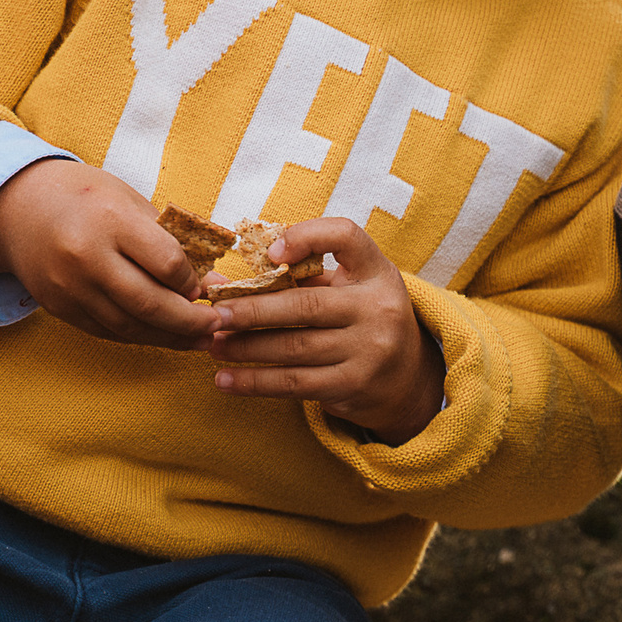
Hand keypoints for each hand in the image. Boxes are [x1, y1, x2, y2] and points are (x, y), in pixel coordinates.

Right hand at [0, 158, 220, 349]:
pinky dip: (138, 336)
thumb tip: (212, 282)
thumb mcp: (131, 202)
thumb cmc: (86, 197)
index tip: (207, 287)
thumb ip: (169, 242)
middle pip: (150, 304)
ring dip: (168, 337)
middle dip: (190, 322)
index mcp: (112, 221)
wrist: (18, 207)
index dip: (193, 282)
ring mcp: (69, 287)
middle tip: (217, 327)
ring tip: (196, 340)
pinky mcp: (58, 308)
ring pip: (128, 327)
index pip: (167, 264)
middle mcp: (87, 258)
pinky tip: (161, 336)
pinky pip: (106, 331)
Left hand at [206, 218, 446, 442]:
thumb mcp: (349, 287)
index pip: (347, 236)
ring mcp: (368, 350)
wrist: (407, 378)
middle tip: (215, 314)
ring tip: (213, 344)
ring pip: (294, 348)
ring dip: (246, 348)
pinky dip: (255, 382)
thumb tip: (220, 282)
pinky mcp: (352, 385)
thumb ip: (299, 277)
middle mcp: (377, 308)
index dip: (307, 237)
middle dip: (252, 310)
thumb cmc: (362, 319)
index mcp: (376, 272)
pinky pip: (295, 384)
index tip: (271, 253)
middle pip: (306, 305)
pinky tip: (226, 380)